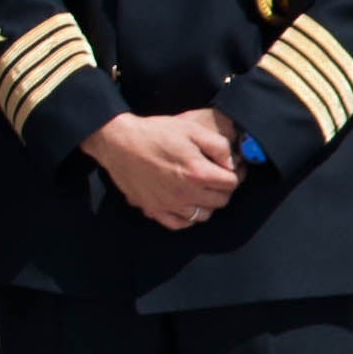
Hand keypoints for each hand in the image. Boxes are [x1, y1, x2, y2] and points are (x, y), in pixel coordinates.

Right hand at [87, 110, 239, 229]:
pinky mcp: (154, 210)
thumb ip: (219, 146)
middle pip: (221, 201)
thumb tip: (232, 164)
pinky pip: (179, 224)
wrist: (119, 142)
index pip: (232, 183)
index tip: (229, 168)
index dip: (234, 173)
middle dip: (222, 189)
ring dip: (206, 204)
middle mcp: (187, 194)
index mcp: (198, 173)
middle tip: (215, 177)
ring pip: (202, 215)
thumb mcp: (191, 129)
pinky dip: (186, 217)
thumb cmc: (155, 133)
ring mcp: (170, 205)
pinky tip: (184, 204)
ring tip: (199, 190)